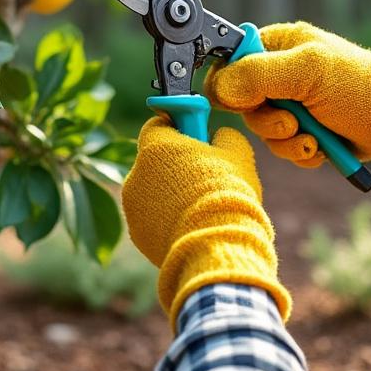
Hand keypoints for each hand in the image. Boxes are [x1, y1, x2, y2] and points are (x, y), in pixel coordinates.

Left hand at [122, 118, 289, 327]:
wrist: (217, 245)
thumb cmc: (228, 194)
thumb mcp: (238, 156)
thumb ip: (226, 137)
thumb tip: (220, 136)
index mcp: (156, 147)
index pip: (156, 125)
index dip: (176, 128)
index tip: (192, 136)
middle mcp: (136, 173)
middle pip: (153, 160)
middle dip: (175, 165)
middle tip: (204, 176)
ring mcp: (133, 206)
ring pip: (152, 191)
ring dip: (170, 194)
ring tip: (201, 207)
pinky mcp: (137, 233)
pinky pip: (152, 218)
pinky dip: (167, 219)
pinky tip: (192, 227)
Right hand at [205, 22, 370, 173]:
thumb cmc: (358, 86)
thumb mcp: (306, 72)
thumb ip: (258, 74)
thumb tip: (219, 87)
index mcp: (277, 46)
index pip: (230, 61)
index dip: (230, 85)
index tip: (244, 102)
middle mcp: (280, 73)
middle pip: (242, 104)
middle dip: (267, 121)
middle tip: (291, 123)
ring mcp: (291, 103)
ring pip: (262, 130)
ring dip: (286, 141)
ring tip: (312, 139)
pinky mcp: (303, 129)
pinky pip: (283, 148)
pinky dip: (300, 153)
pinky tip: (321, 147)